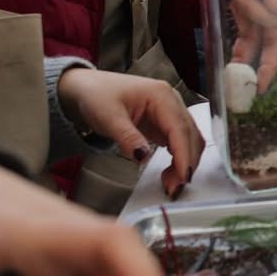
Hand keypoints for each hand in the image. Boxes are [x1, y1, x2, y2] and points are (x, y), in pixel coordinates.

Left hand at [57, 69, 204, 198]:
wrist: (86, 88)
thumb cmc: (96, 95)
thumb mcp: (108, 117)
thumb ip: (127, 137)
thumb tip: (143, 157)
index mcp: (161, 95)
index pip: (180, 129)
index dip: (184, 155)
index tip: (182, 177)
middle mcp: (172, 101)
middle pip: (190, 135)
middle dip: (186, 163)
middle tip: (173, 187)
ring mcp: (170, 111)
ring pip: (189, 139)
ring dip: (185, 162)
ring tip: (170, 183)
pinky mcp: (165, 121)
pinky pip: (180, 141)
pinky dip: (179, 158)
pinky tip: (170, 171)